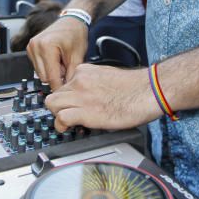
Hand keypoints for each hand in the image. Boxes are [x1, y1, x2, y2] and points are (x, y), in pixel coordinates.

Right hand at [26, 17, 87, 90]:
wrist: (71, 20)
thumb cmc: (76, 34)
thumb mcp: (78, 56)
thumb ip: (71, 75)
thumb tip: (66, 91)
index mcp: (47, 46)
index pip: (51, 77)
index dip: (60, 86)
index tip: (67, 92)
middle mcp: (35, 46)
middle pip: (44, 77)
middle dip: (57, 77)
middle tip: (67, 68)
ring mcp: (31, 47)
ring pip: (40, 74)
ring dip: (51, 72)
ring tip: (62, 62)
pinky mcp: (30, 49)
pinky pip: (38, 67)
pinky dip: (47, 67)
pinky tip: (56, 59)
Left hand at [45, 64, 160, 131]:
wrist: (147, 91)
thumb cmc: (134, 86)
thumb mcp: (107, 74)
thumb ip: (92, 81)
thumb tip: (87, 92)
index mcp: (85, 70)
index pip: (63, 84)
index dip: (66, 97)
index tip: (70, 104)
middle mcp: (79, 80)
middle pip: (54, 94)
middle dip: (59, 106)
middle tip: (68, 114)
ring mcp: (81, 95)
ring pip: (52, 104)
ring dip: (57, 115)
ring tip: (67, 121)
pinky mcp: (85, 111)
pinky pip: (61, 118)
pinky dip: (62, 124)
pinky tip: (69, 127)